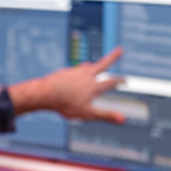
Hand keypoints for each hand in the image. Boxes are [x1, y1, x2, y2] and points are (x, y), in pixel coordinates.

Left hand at [8, 47, 125, 123]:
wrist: (45, 93)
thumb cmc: (65, 104)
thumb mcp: (88, 114)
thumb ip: (106, 116)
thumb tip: (123, 120)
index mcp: (94, 86)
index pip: (111, 82)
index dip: (120, 81)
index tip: (126, 80)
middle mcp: (86, 75)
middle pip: (103, 64)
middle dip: (113, 57)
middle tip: (120, 50)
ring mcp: (75, 72)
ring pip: (87, 66)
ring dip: (93, 65)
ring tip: (94, 64)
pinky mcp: (65, 72)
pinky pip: (75, 70)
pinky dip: (78, 70)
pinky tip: (75, 73)